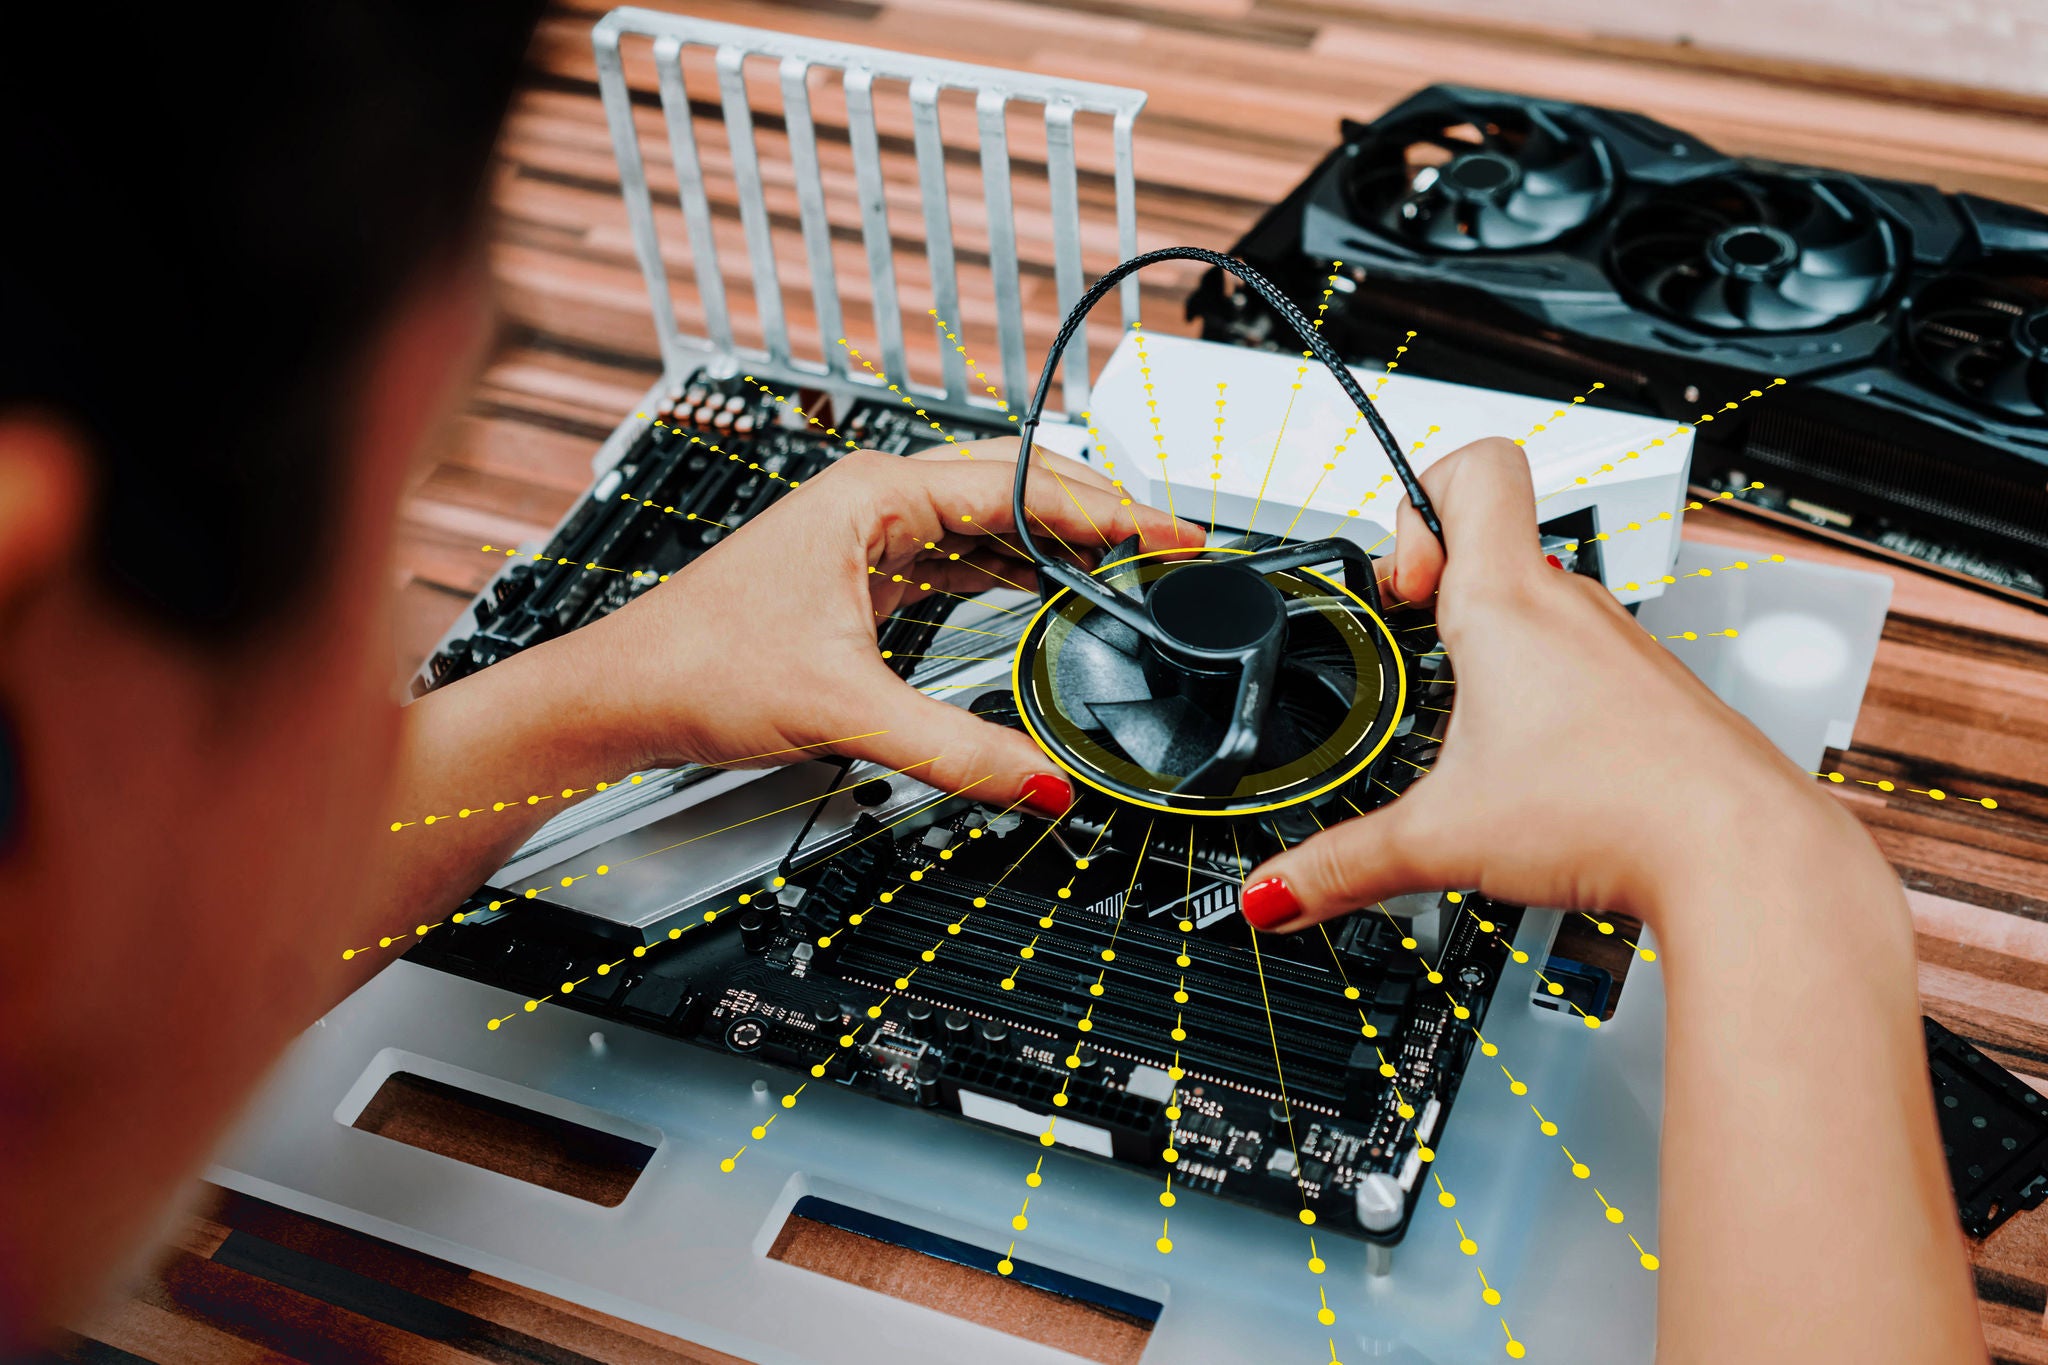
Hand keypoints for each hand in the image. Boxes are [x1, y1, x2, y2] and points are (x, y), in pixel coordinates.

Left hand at [570, 437, 1202, 813]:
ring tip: (1127, 572)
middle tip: (1167, 554)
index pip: (1023, 487)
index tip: (1173, 535)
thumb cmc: (697, 665)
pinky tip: (1047, 592)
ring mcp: (868, 535)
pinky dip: (1013, 571)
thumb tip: (1042, 783)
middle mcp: (875, 502)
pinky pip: (960, 557)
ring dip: (1058, 545)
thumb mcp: (845, 712)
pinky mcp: (860, 575)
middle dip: (1096, 518)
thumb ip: (956, 752)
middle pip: (1015, 490)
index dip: (1111, 513)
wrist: (623, 694)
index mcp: (876, 496)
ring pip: (989, 522)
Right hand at [1239, 436, 1872, 930]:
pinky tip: (1535, 762)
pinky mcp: (1654, 693)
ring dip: (1496, 644)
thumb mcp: (1441, 840)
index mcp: (1508, 603)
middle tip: (1417, 655)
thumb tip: (1274, 892)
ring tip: (1471, 719)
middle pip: (1495, 540)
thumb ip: (1341, 866)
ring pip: (1543, 605)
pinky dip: (1547, 692)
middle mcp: (1572, 607)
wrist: (1739, 854)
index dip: (1418, 497)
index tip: (1396, 582)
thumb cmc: (1619, 811)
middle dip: (1438, 591)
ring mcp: (1620, 647)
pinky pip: (1585, 662)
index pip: (1473, 467)